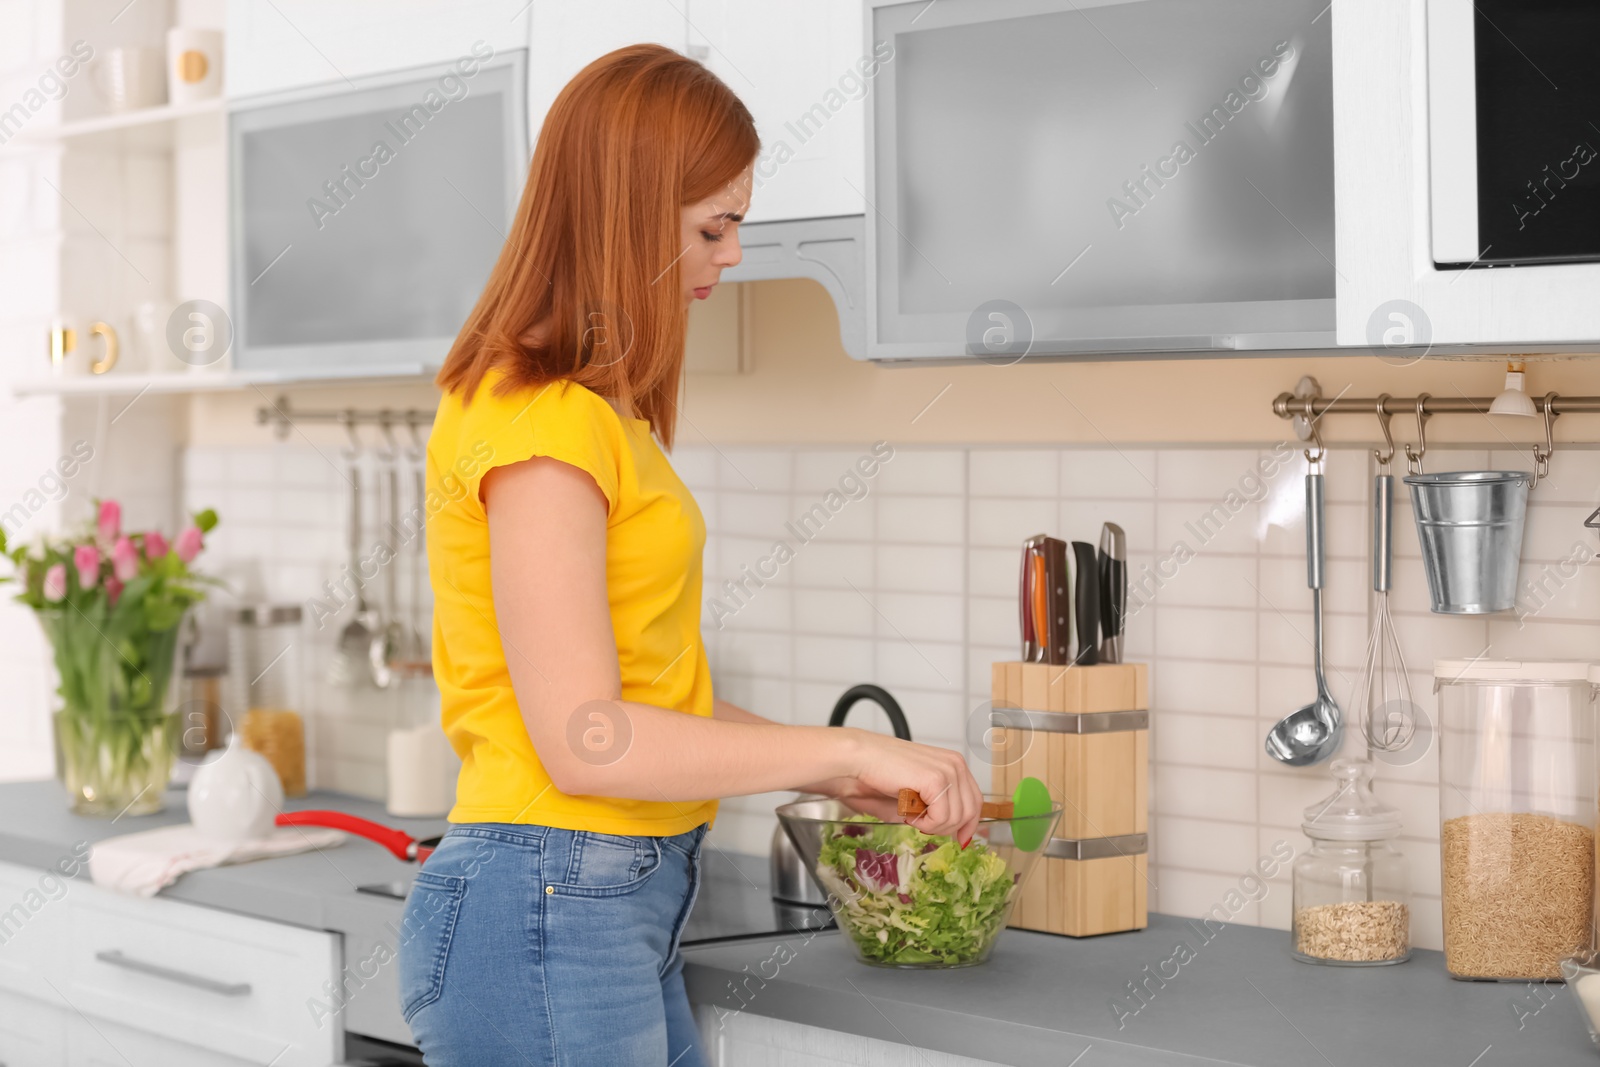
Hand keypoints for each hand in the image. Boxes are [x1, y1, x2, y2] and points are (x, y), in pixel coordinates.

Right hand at [837, 728, 984, 844]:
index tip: (961, 840)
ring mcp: (948, 770)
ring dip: (931, 825)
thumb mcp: (919, 790)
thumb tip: (959, 832)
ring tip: (909, 813)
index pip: (975, 800)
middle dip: (946, 827)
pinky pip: (941, 817)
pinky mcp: (936, 779)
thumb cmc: (882, 773)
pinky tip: (908, 812)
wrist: (861, 758)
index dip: (970, 824)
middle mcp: (956, 764)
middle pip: (969, 812)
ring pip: (955, 818)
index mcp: (954, 763)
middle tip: (920, 823)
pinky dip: (924, 823)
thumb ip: (941, 805)